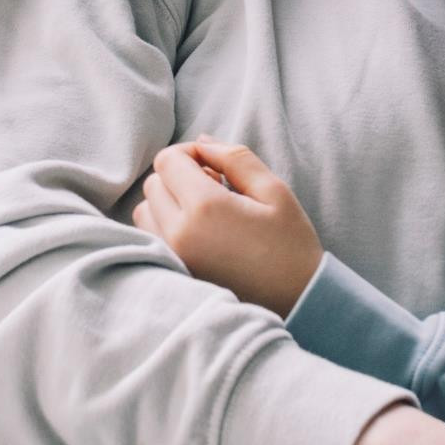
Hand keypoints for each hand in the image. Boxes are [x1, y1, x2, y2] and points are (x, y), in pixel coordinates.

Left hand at [134, 139, 324, 316]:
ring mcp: (173, 259)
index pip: (168, 161)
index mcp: (205, 208)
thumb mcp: (274, 191)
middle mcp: (179, 234)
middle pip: (154, 184)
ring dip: (168, 202)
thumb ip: (236, 158)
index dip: (189, 153)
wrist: (299, 302)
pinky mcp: (174, 275)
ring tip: (204, 213)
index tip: (215, 166)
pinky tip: (198, 233)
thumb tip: (202, 142)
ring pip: (145, 212)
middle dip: (179, 177)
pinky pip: (150, 239)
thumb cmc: (291, 245)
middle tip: (216, 188)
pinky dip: (165, 227)